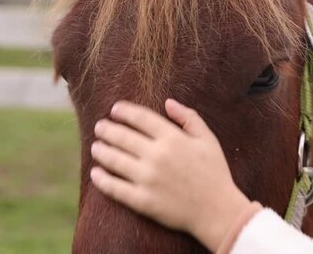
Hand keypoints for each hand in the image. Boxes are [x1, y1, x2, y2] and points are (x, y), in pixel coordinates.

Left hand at [89, 99, 252, 251]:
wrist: (217, 211)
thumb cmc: (215, 173)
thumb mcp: (208, 140)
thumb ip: (189, 118)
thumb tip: (168, 102)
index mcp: (173, 138)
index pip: (141, 118)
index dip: (124, 111)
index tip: (115, 110)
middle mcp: (158, 156)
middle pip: (122, 137)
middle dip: (107, 129)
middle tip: (100, 127)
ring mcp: (148, 179)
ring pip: (114, 160)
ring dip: (101, 151)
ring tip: (96, 147)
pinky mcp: (142, 200)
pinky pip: (114, 188)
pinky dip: (101, 179)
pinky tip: (95, 173)